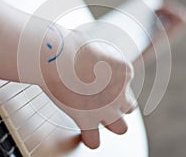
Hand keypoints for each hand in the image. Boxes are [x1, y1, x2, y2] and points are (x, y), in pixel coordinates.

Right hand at [40, 29, 135, 148]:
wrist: (56, 55)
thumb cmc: (71, 45)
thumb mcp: (94, 44)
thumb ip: (101, 54)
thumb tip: (93, 54)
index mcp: (125, 71)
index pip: (126, 84)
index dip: (111, 83)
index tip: (96, 79)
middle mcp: (121, 93)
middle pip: (129, 108)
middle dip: (117, 106)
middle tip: (99, 99)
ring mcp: (107, 109)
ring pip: (121, 128)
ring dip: (110, 124)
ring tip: (94, 117)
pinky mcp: (88, 120)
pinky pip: (94, 141)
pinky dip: (89, 138)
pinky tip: (83, 132)